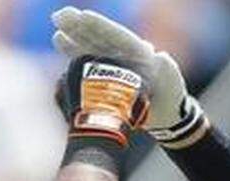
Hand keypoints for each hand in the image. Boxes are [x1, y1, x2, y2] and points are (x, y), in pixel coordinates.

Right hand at [52, 7, 206, 147]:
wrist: (165, 115)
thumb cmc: (171, 98)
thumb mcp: (172, 84)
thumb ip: (167, 70)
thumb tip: (160, 56)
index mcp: (139, 52)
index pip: (117, 36)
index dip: (100, 26)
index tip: (83, 16)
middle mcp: (124, 53)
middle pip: (99, 37)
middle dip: (80, 26)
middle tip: (60, 16)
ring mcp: (113, 62)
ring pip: (90, 45)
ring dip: (73, 35)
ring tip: (57, 27)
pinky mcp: (105, 74)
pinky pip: (86, 58)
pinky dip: (73, 50)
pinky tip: (58, 39)